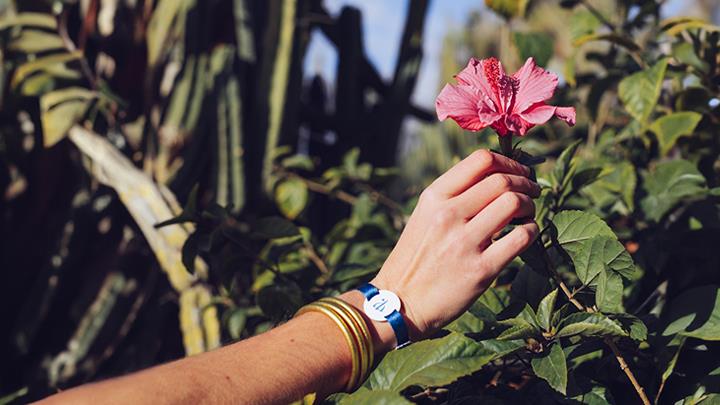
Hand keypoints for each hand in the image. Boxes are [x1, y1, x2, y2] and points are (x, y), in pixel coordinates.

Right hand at [372, 149, 539, 340]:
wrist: (400, 303)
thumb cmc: (415, 259)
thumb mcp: (424, 217)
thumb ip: (452, 197)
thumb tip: (494, 178)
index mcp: (433, 198)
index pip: (480, 161)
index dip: (508, 162)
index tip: (518, 171)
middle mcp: (448, 215)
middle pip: (502, 180)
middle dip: (525, 182)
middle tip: (531, 190)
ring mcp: (464, 242)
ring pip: (514, 203)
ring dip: (529, 205)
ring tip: (527, 213)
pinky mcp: (481, 270)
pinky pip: (521, 238)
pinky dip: (531, 231)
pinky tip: (526, 234)